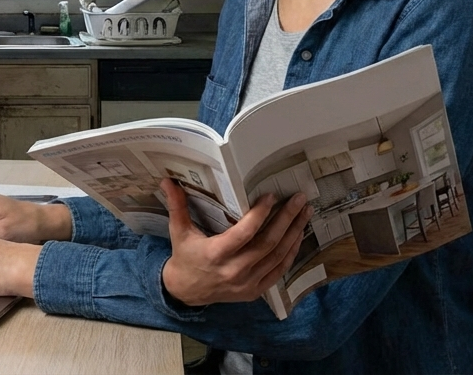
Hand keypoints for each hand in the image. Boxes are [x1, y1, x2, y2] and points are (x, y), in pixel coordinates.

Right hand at [160, 178, 311, 306]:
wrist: (186, 292)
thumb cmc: (185, 257)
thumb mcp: (179, 232)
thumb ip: (177, 206)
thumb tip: (168, 180)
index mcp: (216, 254)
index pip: (244, 233)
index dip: (260, 214)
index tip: (271, 196)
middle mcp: (234, 270)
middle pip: (268, 243)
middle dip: (287, 219)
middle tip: (299, 199)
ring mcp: (247, 283)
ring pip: (278, 256)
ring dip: (294, 233)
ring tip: (305, 213)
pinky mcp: (255, 291)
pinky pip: (279, 271)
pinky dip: (290, 253)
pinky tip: (298, 236)